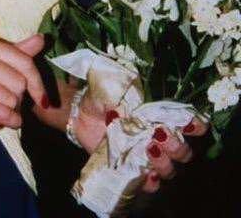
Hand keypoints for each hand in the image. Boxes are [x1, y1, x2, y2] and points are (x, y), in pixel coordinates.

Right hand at [0, 32, 46, 139]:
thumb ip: (11, 51)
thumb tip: (41, 39)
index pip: (24, 60)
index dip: (37, 83)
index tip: (41, 98)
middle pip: (20, 81)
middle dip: (19, 101)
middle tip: (5, 109)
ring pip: (12, 99)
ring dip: (9, 114)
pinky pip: (2, 113)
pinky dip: (6, 122)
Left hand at [74, 92, 207, 191]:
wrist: (81, 113)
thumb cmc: (102, 98)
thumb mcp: (114, 91)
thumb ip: (127, 97)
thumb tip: (133, 107)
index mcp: (160, 117)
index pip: (188, 123)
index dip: (195, 125)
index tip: (193, 124)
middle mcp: (159, 138)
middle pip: (183, 152)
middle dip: (177, 146)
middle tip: (160, 134)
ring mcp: (147, 157)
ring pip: (169, 169)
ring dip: (164, 162)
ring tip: (149, 149)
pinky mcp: (132, 170)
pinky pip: (149, 185)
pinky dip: (151, 182)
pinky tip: (147, 174)